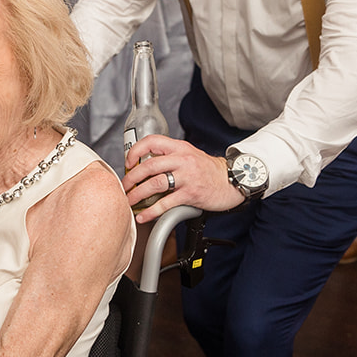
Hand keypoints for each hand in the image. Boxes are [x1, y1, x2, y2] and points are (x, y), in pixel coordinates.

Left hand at [119, 134, 241, 223]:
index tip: (128, 162)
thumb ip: (171, 156)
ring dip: (137, 194)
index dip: (136, 151)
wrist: (232, 180)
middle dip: (131, 178)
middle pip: (148, 165)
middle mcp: (182, 160)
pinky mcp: (191, 194)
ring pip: (154, 184)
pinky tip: (143, 216)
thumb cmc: (209, 170)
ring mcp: (187, 177)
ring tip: (130, 201)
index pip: (152, 141)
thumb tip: (146, 164)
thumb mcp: (190, 155)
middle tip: (124, 187)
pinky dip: (151, 211)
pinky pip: (166, 203)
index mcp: (180, 148)